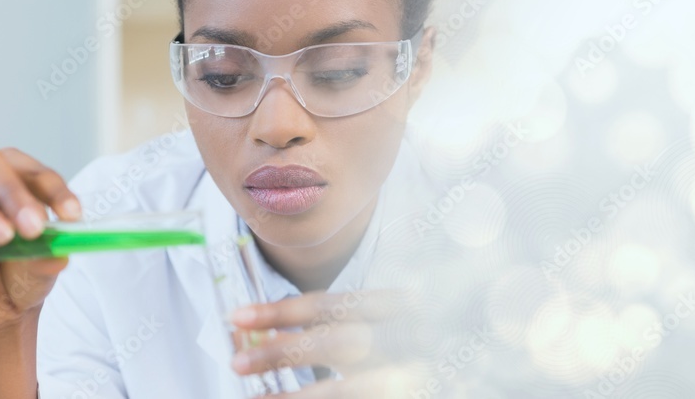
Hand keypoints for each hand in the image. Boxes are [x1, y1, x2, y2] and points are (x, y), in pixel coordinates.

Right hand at [0, 146, 79, 335]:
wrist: (2, 303)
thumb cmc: (27, 268)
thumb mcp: (45, 267)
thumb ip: (48, 256)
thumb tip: (54, 254)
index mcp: (20, 176)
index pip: (36, 174)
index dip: (55, 192)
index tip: (71, 217)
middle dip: (14, 194)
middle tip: (33, 228)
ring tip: (3, 237)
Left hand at [229, 290, 427, 397]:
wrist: (457, 369)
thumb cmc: (405, 347)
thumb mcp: (376, 327)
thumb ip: (331, 329)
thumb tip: (267, 334)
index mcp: (397, 308)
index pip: (331, 305)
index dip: (281, 311)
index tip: (238, 317)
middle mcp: (408, 342)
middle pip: (336, 344)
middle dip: (283, 352)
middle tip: (238, 363)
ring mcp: (409, 378)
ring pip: (342, 390)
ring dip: (293, 397)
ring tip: (254, 398)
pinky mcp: (406, 398)